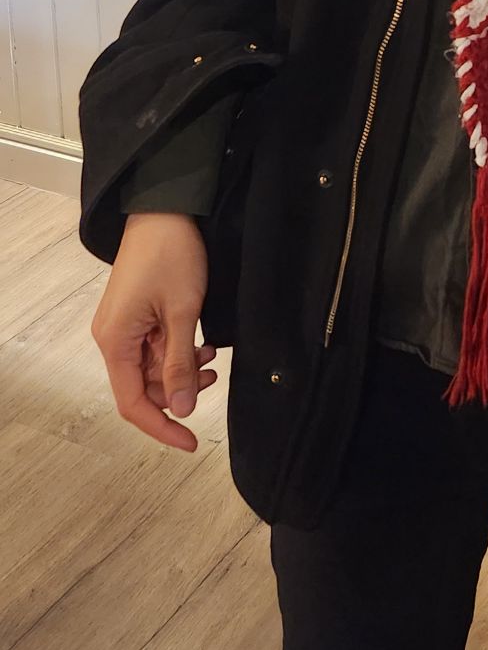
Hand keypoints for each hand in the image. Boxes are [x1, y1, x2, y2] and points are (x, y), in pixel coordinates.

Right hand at [91, 212, 217, 450]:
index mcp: (115, 342)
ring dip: (181, 368)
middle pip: (142, 386)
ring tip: (211, 356)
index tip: (190, 441)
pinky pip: (154, 347)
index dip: (161, 427)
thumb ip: (179, 364)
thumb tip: (182, 409)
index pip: (132, 403)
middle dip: (178, 390)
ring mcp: (123, 325)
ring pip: (151, 367)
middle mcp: (112, 338)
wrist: (163, 208)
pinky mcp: (135, 313)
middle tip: (213, 377)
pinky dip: (178, 350)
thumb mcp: (182, 312)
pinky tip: (201, 342)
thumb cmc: (171, 255)